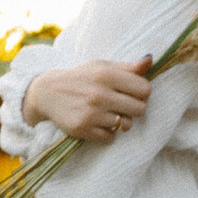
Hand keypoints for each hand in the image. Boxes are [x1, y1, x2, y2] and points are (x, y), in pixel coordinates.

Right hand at [21, 57, 152, 144]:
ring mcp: (90, 113)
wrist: (48, 92)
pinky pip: (110, 138)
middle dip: (134, 108)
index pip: (145, 89)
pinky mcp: (82, 129)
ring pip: (126, 125)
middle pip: (140, 109)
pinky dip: (107, 133)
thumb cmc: (81, 78)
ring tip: (108, 113)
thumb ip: (128, 67)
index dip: (142, 92)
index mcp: (106, 74)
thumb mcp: (102, 67)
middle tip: (122, 104)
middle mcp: (99, 94)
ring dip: (120, 121)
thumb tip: (150, 60)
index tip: (133, 92)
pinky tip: (97, 122)